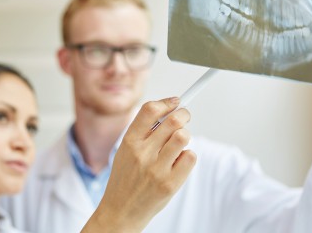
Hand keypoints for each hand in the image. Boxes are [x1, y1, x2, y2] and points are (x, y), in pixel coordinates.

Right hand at [82, 97, 195, 232]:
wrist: (121, 210)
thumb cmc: (126, 178)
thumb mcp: (125, 151)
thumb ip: (144, 132)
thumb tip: (169, 110)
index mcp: (129, 142)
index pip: (150, 110)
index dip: (167, 102)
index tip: (175, 102)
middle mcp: (142, 154)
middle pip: (173, 120)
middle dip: (184, 115)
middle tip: (184, 117)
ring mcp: (157, 169)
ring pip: (183, 136)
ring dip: (184, 136)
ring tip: (178, 144)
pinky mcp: (170, 183)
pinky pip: (190, 157)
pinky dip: (187, 156)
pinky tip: (177, 163)